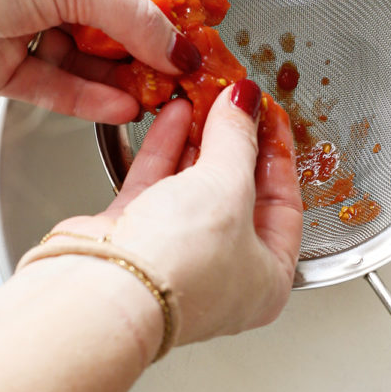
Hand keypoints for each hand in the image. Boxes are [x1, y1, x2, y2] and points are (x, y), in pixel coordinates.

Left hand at [0, 0, 200, 121]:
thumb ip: (130, 15)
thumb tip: (175, 43)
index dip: (160, 5)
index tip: (191, 32)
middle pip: (108, 21)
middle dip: (144, 49)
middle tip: (179, 72)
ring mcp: (18, 25)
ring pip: (83, 59)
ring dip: (119, 80)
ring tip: (155, 96)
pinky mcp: (0, 68)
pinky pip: (56, 86)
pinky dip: (88, 99)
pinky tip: (119, 108)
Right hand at [43, 80, 303, 344]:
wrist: (104, 291)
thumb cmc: (181, 265)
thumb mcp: (229, 187)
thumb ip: (238, 139)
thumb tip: (245, 105)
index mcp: (268, 280)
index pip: (285, 206)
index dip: (279, 154)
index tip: (271, 116)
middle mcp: (223, 275)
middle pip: (238, 195)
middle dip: (236, 144)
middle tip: (236, 104)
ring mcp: (176, 258)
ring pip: (194, 188)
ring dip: (200, 141)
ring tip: (205, 100)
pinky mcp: (133, 240)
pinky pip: (158, 186)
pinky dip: (167, 149)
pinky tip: (174, 116)